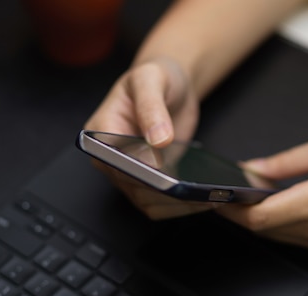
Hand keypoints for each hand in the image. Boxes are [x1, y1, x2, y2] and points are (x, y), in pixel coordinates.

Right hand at [84, 57, 214, 217]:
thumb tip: (157, 141)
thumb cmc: (155, 77)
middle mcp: (110, 159)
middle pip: (133, 187)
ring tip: (207, 198)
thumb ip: (152, 107)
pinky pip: (161, 203)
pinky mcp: (149, 182)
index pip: (115, 162)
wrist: (170, 86)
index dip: (139, 172)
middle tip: (195, 192)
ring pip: (148, 202)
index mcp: (100, 133)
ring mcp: (129, 174)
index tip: (164, 174)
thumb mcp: (151, 79)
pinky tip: (204, 199)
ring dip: (176, 205)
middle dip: (164, 193)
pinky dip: (181, 205)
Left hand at [216, 133, 307, 252]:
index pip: (259, 217)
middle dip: (239, 215)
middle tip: (222, 194)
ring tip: (245, 197)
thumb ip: (287, 162)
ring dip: (258, 220)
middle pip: (264, 230)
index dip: (231, 210)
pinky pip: (296, 239)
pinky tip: (275, 205)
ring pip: (278, 236)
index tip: (213, 196)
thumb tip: (253, 169)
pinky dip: (279, 224)